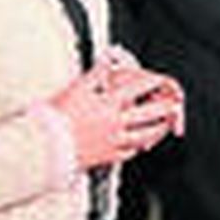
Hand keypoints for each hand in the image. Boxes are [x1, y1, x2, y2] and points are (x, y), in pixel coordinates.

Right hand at [50, 62, 180, 169]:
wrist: (43, 146)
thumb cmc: (56, 118)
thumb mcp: (76, 89)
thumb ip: (95, 74)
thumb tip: (106, 62)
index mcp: (108, 104)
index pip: (138, 89)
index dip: (152, 82)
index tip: (159, 79)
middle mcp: (115, 123)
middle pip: (149, 114)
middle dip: (165, 108)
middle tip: (175, 104)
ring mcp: (112, 141)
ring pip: (144, 135)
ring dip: (158, 129)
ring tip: (165, 125)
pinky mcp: (106, 157)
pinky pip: (129, 153)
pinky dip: (137, 147)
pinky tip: (139, 145)